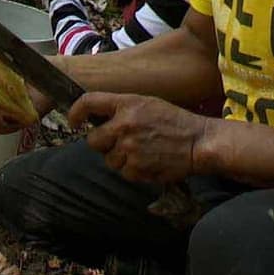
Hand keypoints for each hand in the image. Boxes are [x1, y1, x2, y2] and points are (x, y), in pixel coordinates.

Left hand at [68, 92, 205, 182]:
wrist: (199, 142)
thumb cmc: (175, 121)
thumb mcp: (147, 103)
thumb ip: (121, 108)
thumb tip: (95, 116)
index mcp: (127, 104)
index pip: (88, 102)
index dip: (75, 112)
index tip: (73, 121)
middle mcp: (124, 125)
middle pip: (93, 140)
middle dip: (103, 143)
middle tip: (121, 141)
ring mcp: (129, 148)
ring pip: (108, 159)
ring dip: (120, 158)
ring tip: (142, 150)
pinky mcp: (136, 168)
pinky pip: (123, 172)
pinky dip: (133, 170)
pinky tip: (148, 161)